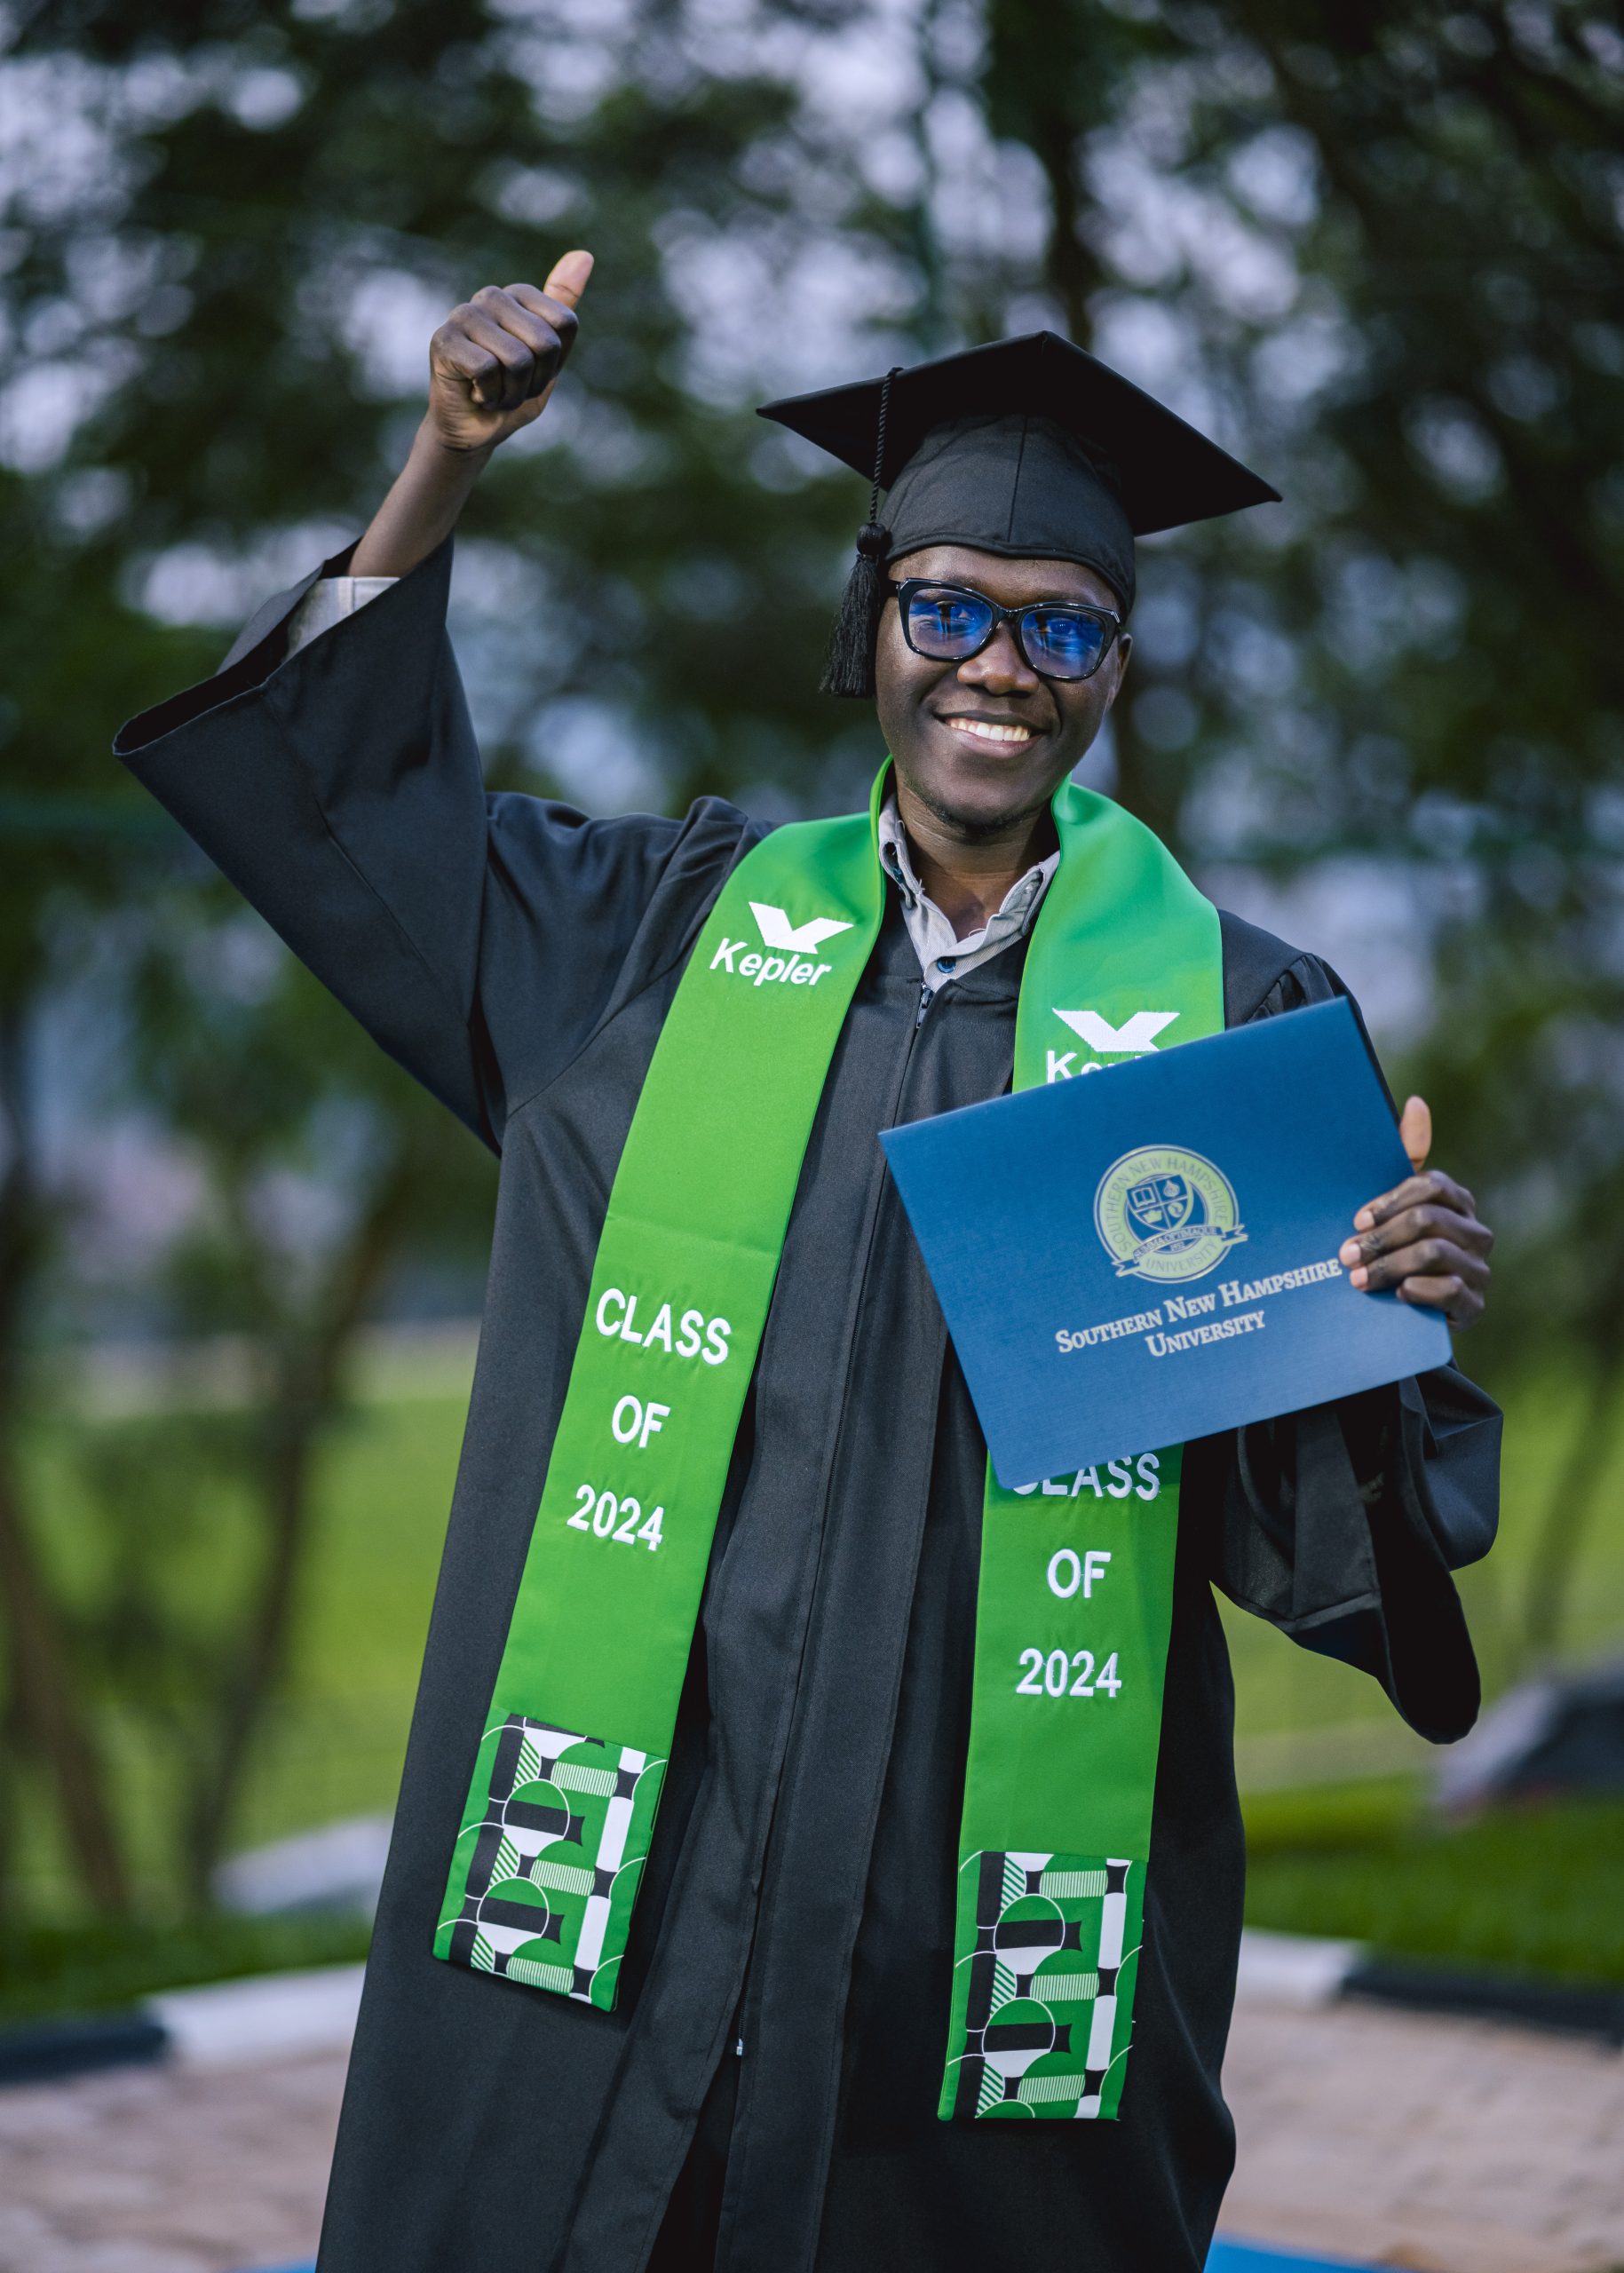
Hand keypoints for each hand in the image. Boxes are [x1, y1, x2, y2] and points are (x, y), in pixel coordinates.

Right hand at [424, 251, 592, 453]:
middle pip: (545, 342)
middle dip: (534, 381)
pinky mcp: (444, 339)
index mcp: (519, 294)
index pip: (565, 324)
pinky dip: (490, 395)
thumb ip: (563, 308)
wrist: (473, 432)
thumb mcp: (549, 357)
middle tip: (510, 388)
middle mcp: (491, 296)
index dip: (555, 364)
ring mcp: (464, 314)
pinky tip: (474, 393)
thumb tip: (585, 254)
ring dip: (512, 393)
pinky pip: (488, 369)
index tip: (533, 374)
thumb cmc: (511, 393)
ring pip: (518, 359)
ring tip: (492, 392)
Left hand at [1339, 1095, 1492, 1328]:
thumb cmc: (1390, 1246)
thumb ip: (1403, 1155)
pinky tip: (1396, 1295)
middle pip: (1429, 1221)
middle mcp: (1475, 1232)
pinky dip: (1417, 1291)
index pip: (1432, 1186)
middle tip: (1346, 1254)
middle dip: (1382, 1237)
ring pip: (1435, 1254)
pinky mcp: (1475, 1305)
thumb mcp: (1389, 1204)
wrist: (1396, 1313)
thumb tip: (1416, 1103)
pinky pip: (1451, 1291)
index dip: (1391, 1201)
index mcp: (1456, 1201)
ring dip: (1389, 1265)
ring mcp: (1479, 1269)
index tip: (1357, 1219)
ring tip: (1357, 1279)